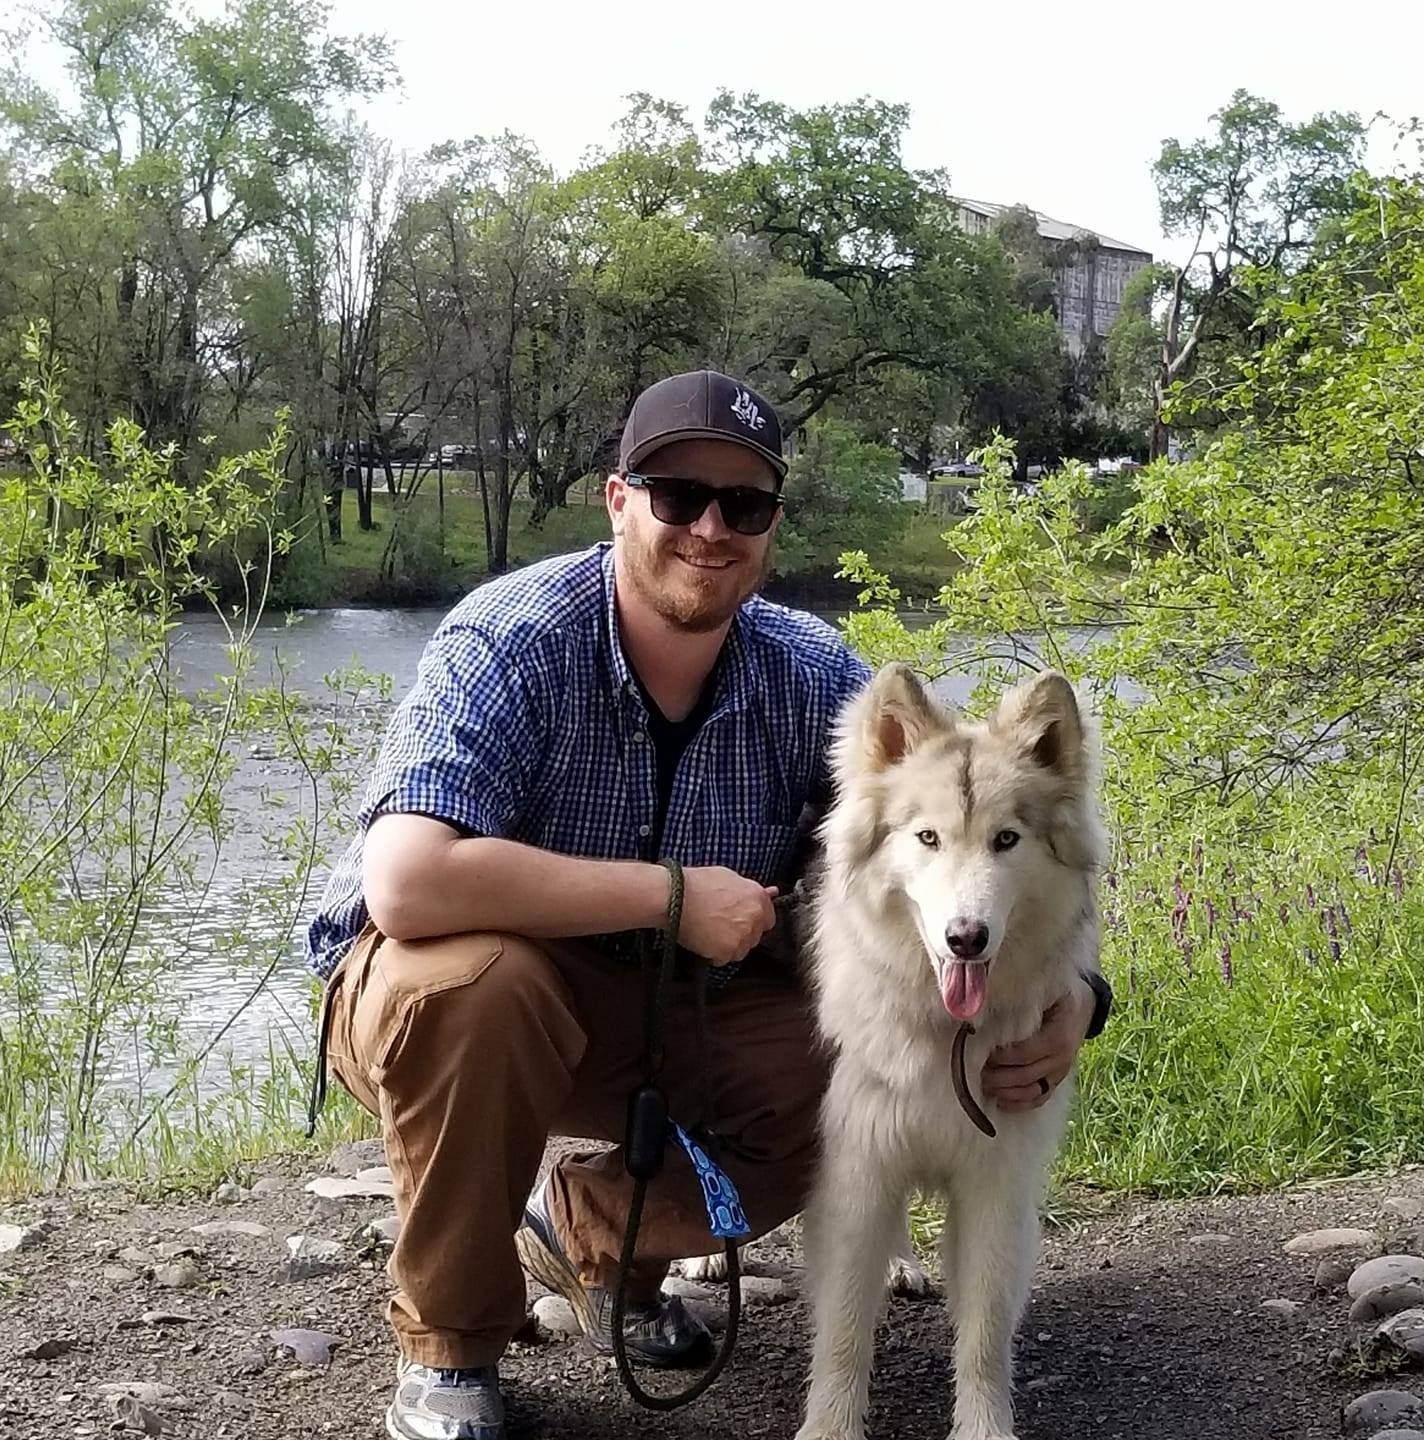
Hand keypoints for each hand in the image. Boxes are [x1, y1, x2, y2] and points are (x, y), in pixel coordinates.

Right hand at [679, 866, 777, 966]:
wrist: (674, 896)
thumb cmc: (697, 884)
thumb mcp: (728, 876)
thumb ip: (749, 889)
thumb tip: (771, 892)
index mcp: (757, 897)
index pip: (769, 919)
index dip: (754, 920)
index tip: (741, 920)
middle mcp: (755, 918)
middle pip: (755, 936)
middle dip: (741, 933)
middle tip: (720, 924)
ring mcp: (742, 937)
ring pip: (741, 950)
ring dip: (729, 945)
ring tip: (709, 931)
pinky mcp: (726, 952)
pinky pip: (724, 959)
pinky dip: (714, 954)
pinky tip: (703, 940)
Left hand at [982, 974, 1095, 1110]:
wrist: (1083, 1007)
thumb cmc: (1060, 996)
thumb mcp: (1048, 992)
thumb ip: (1026, 1001)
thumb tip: (993, 1004)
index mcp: (1058, 1037)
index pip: (1023, 1053)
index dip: (1001, 1057)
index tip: (982, 1052)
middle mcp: (1062, 1059)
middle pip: (1024, 1075)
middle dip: (998, 1076)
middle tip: (977, 1071)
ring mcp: (1061, 1072)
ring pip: (1031, 1091)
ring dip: (1005, 1092)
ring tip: (985, 1086)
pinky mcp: (1058, 1080)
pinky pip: (1040, 1098)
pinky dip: (1021, 1104)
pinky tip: (1002, 1102)